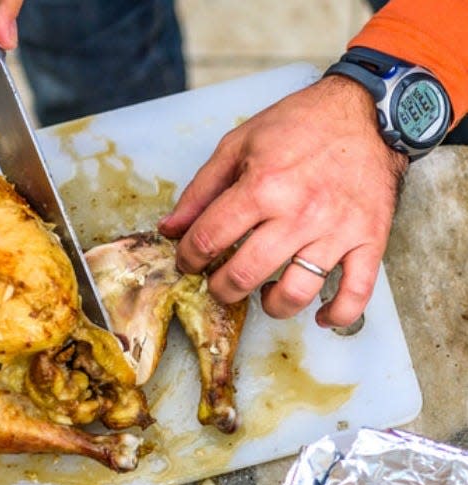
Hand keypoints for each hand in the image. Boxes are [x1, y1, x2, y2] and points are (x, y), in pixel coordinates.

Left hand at [158, 75, 407, 327]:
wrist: (365, 113)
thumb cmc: (297, 126)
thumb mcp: (238, 144)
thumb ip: (200, 190)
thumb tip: (170, 229)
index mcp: (262, 187)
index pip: (208, 240)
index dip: (188, 258)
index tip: (189, 261)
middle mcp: (298, 214)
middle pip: (244, 275)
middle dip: (220, 288)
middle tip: (218, 283)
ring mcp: (336, 231)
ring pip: (296, 293)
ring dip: (271, 305)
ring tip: (264, 292)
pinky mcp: (370, 240)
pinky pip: (356, 294)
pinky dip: (337, 315)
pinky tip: (320, 316)